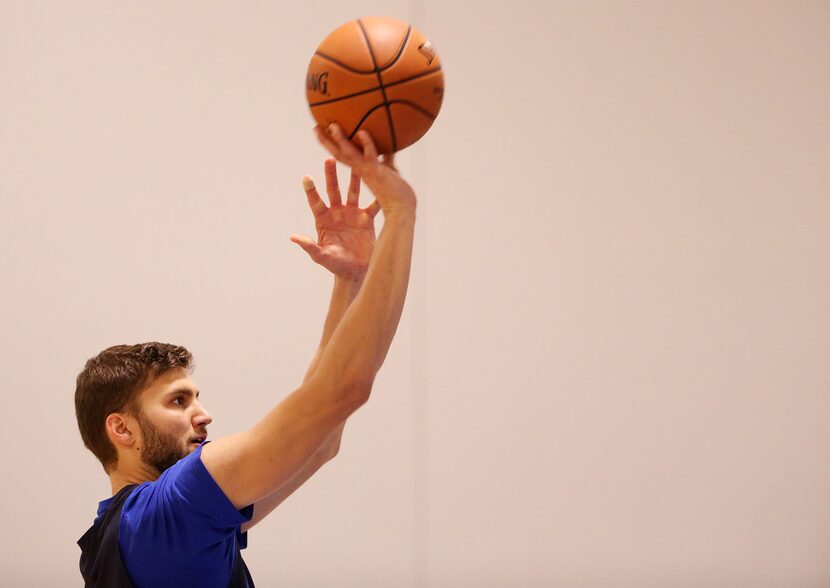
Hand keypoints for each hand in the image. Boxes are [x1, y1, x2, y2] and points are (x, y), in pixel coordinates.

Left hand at [290, 157, 378, 280]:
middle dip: (331, 175)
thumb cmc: (336, 265)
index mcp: (323, 220)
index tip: (306, 177)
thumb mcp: (321, 256)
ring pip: (353, 192)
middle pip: (333, 190)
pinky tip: (381, 183)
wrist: (356, 272)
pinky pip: (372, 205)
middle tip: (330, 159)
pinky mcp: (366, 219)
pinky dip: (377, 196)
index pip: (316, 202)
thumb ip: (309, 246)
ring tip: (355, 162)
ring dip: (354, 178)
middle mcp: (337, 213)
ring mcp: (352, 214)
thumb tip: (293, 238)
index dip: (311, 190)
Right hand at [314, 124, 416, 215]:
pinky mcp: (376, 175)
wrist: (402, 212)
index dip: (332, 147)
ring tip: (332, 126)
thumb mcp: (390, 172)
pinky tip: (362, 132)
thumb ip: (386, 160)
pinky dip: (366, 144)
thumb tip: (390, 147)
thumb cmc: (397, 196)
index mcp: (360, 173)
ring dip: (340, 140)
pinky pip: (370, 157)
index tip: (324, 134)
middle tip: (316, 128)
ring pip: (349, 156)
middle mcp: (359, 174)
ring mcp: (366, 174)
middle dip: (326, 143)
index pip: (342, 158)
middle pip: (339, 156)